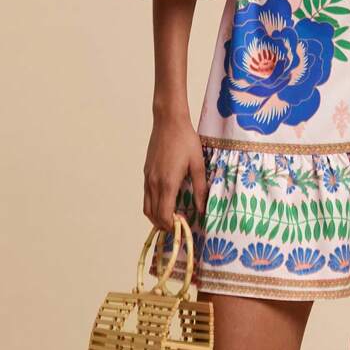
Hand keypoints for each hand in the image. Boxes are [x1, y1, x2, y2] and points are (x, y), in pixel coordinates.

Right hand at [143, 112, 207, 232]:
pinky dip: (153, 206)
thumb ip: (200, 188)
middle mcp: (154, 183)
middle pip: (153, 215)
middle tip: (178, 226)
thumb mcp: (198, 164)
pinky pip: (146, 196)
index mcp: (168, 183)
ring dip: (156, 217)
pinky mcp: (146, 172)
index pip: (164, 215)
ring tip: (171, 217)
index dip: (172, 226)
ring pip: (147, 207)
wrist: (168, 122)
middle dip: (164, 225)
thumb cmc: (186, 141)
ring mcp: (148, 178)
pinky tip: (165, 202)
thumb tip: (202, 208)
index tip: (183, 227)